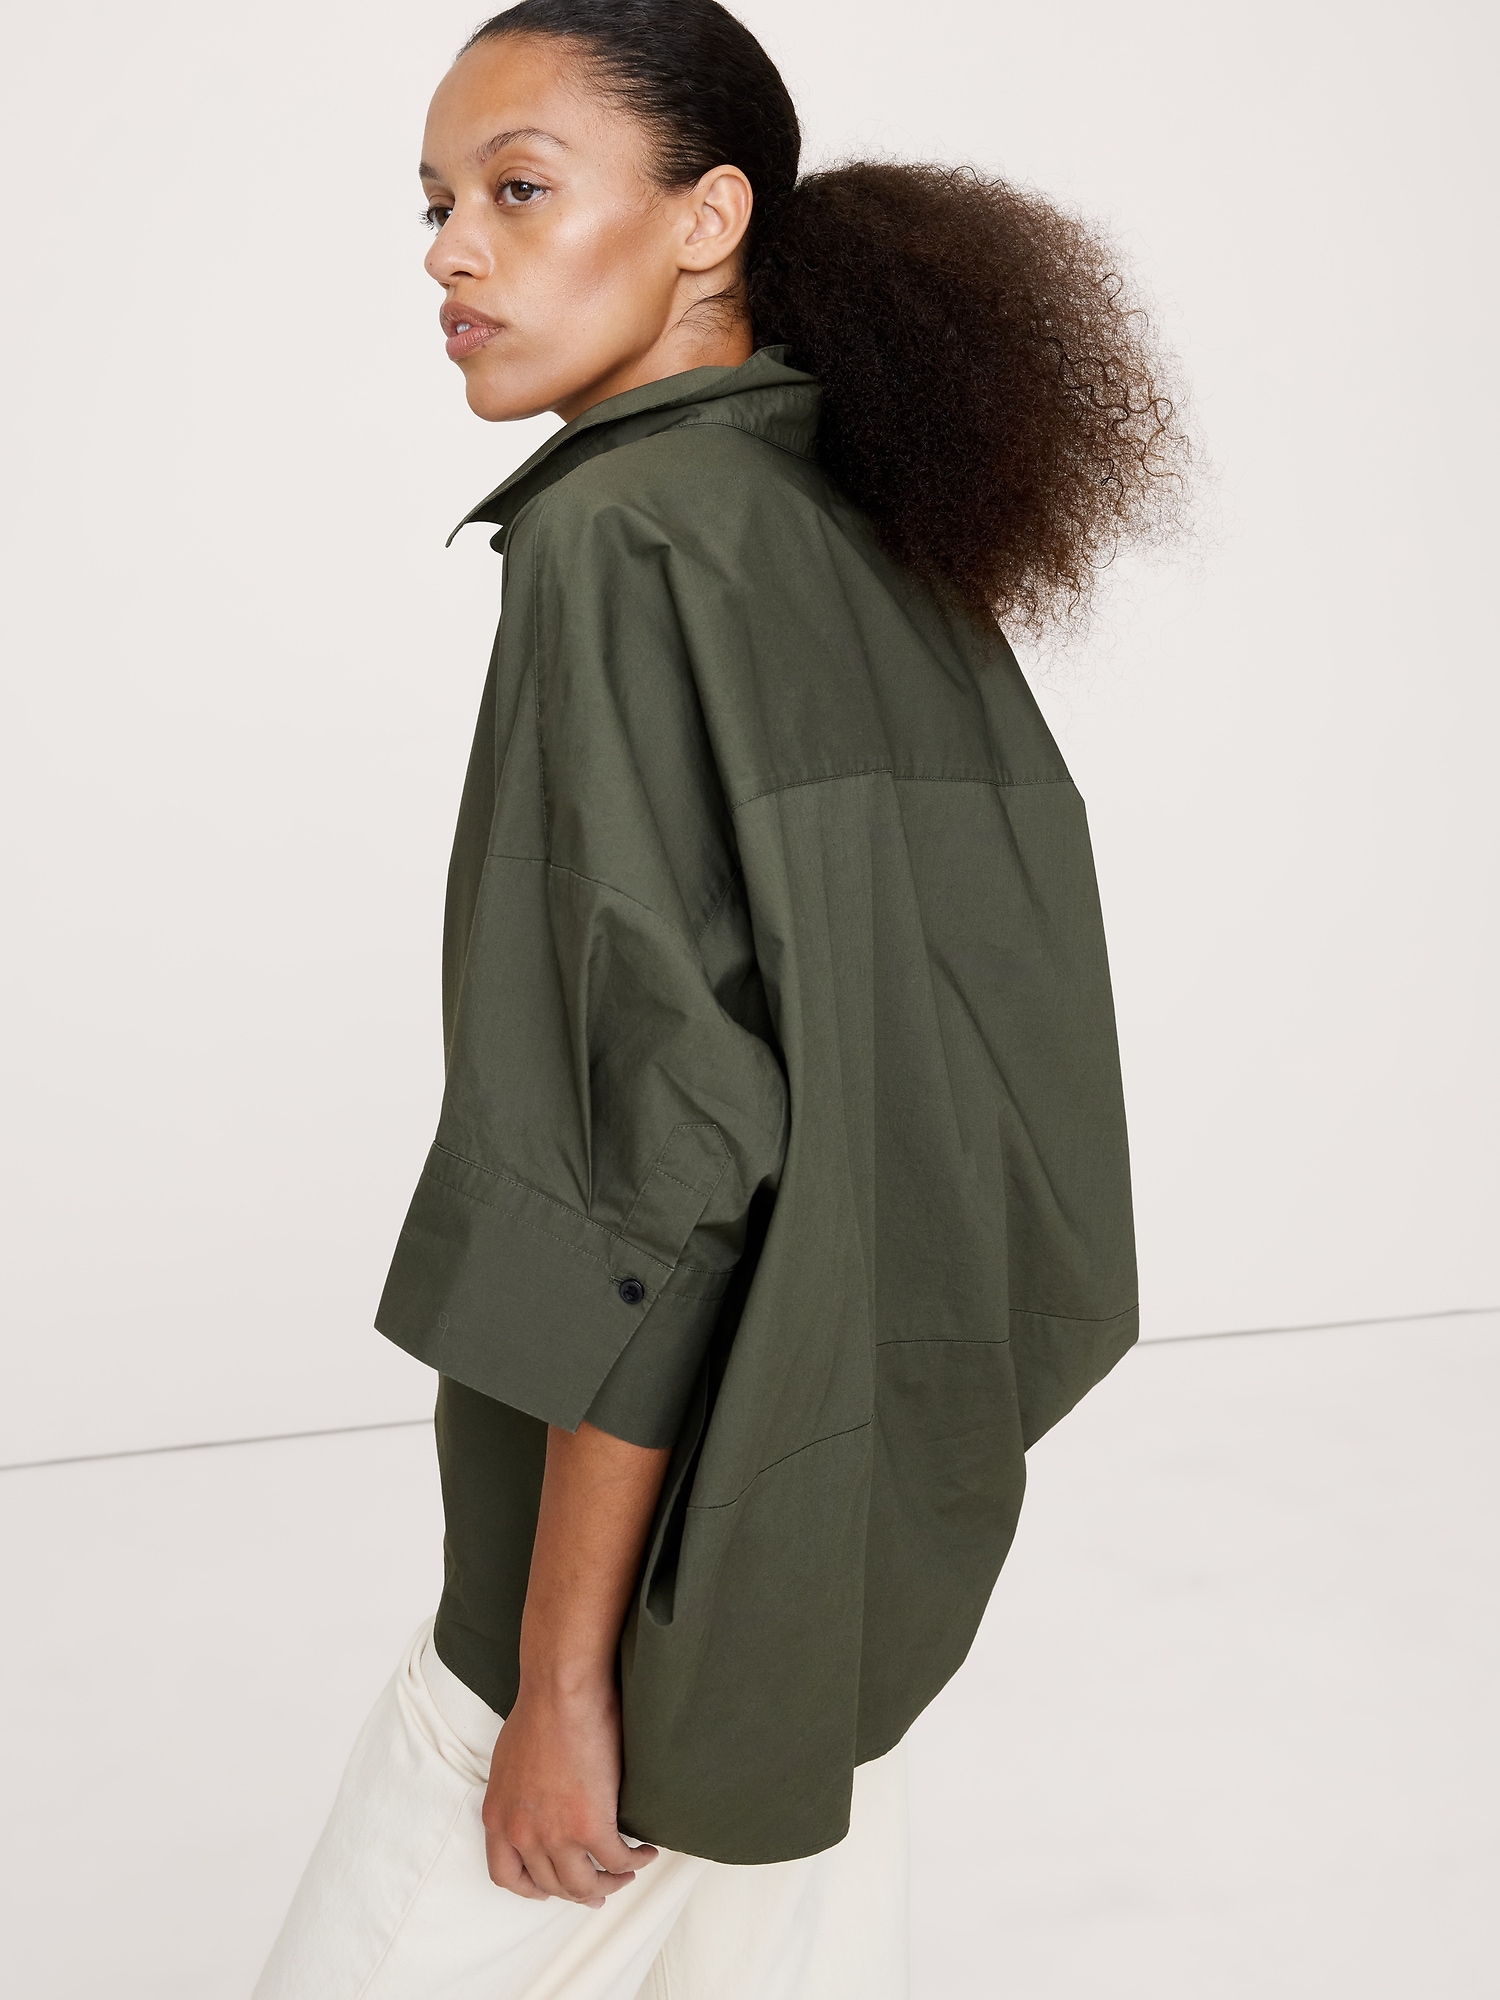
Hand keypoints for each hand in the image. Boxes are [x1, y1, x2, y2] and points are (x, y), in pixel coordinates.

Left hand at [481, 1672, 658, 1903]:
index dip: (531, 1889)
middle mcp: (523, 1834)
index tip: (550, 1888)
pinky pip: (618, 1860)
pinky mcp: (591, 1826)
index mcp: (498, 1817)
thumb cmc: (540, 1711)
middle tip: (598, 1890)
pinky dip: (634, 1862)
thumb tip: (537, 1805)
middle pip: (551, 1885)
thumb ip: (517, 1795)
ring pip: (584, 1885)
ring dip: (609, 1884)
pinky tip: (645, 1853)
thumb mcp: (509, 1763)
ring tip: (626, 1873)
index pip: (506, 1876)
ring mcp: (556, 1835)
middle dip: (577, 1892)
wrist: (562, 1692)